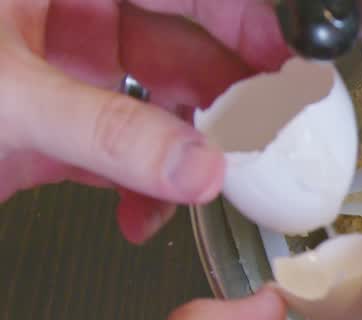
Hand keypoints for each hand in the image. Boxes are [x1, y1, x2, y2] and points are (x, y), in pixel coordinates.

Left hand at [0, 0, 291, 241]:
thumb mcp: (9, 102)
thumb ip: (108, 133)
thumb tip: (200, 167)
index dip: (248, 19)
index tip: (292, 66)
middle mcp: (68, 17)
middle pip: (184, 46)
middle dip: (227, 103)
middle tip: (268, 142)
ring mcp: (61, 72)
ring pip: (158, 105)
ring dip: (187, 155)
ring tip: (212, 187)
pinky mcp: (52, 127)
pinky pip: (120, 151)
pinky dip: (141, 189)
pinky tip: (144, 216)